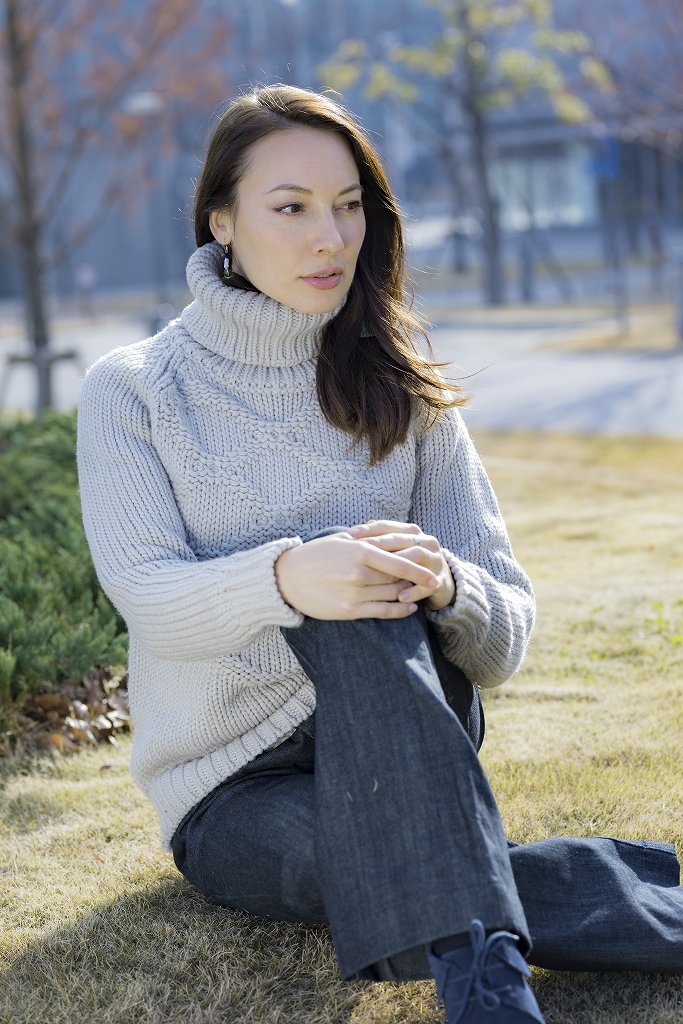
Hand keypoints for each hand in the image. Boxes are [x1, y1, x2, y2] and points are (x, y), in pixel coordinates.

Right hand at [274, 531, 441, 619]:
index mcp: (358, 551)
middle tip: (429, 582)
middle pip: (397, 578)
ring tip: (419, 593)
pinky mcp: (348, 610)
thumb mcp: (340, 539)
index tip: (434, 572)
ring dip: (408, 595)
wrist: (286, 578)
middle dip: (415, 581)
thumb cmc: (314, 555)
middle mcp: (359, 572)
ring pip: (392, 594)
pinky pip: (381, 611)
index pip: (397, 560)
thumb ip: (365, 538)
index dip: (419, 569)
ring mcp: (354, 592)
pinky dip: (399, 611)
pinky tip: (409, 608)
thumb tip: (388, 532)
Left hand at [348, 521, 455, 611]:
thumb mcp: (391, 552)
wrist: (436, 583)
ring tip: (380, 574)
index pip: (387, 526)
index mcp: (411, 532)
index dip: (368, 530)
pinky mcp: (441, 581)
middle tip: (361, 553)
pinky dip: (414, 592)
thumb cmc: (405, 565)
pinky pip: (427, 586)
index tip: (349, 536)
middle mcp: (426, 541)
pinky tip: (400, 598)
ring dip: (398, 566)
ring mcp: (435, 560)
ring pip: (416, 557)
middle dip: (381, 545)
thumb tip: (351, 533)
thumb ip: (375, 542)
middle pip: (401, 540)